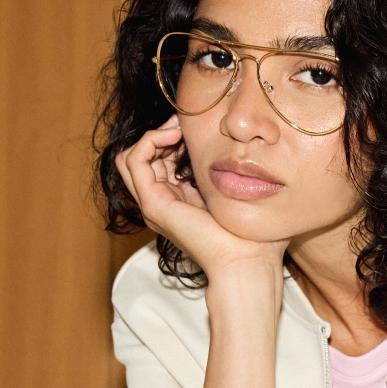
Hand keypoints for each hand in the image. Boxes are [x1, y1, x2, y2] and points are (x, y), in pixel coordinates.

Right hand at [113, 116, 286, 284]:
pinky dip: (149, 141)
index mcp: (181, 199)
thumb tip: (250, 152)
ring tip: (179, 129)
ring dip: (153, 135)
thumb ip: (236, 175)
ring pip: (131, 157)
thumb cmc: (255, 237)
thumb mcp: (242, 195)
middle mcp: (163, 202)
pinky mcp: (154, 205)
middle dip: (162, 132)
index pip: (160, 159)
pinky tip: (174, 137)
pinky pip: (133, 161)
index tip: (195, 126)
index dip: (173, 138)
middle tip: (185, 124)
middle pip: (144, 156)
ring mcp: (155, 204)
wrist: (249, 263)